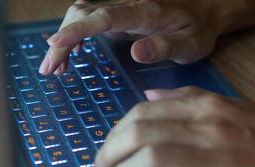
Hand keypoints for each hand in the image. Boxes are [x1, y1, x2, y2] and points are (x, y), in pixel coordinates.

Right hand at [39, 0, 234, 74]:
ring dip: (64, 38)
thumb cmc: (198, 28)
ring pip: (81, 15)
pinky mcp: (119, 17)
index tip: (54, 45)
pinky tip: (72, 53)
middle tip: (50, 70)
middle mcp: (127, 7)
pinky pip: (89, 21)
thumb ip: (164, 47)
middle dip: (62, 41)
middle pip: (83, 13)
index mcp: (143, 12)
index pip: (103, 17)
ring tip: (55, 67)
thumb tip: (135, 53)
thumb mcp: (189, 43)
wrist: (204, 10)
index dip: (77, 30)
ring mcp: (121, 11)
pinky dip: (74, 36)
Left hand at [90, 86, 254, 166]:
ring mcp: (216, 159)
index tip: (103, 149)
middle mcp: (207, 127)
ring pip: (149, 161)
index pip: (143, 113)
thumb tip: (148, 96)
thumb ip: (185, 98)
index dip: (114, 132)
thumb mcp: (226, 108)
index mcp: (205, 107)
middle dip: (108, 154)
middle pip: (139, 134)